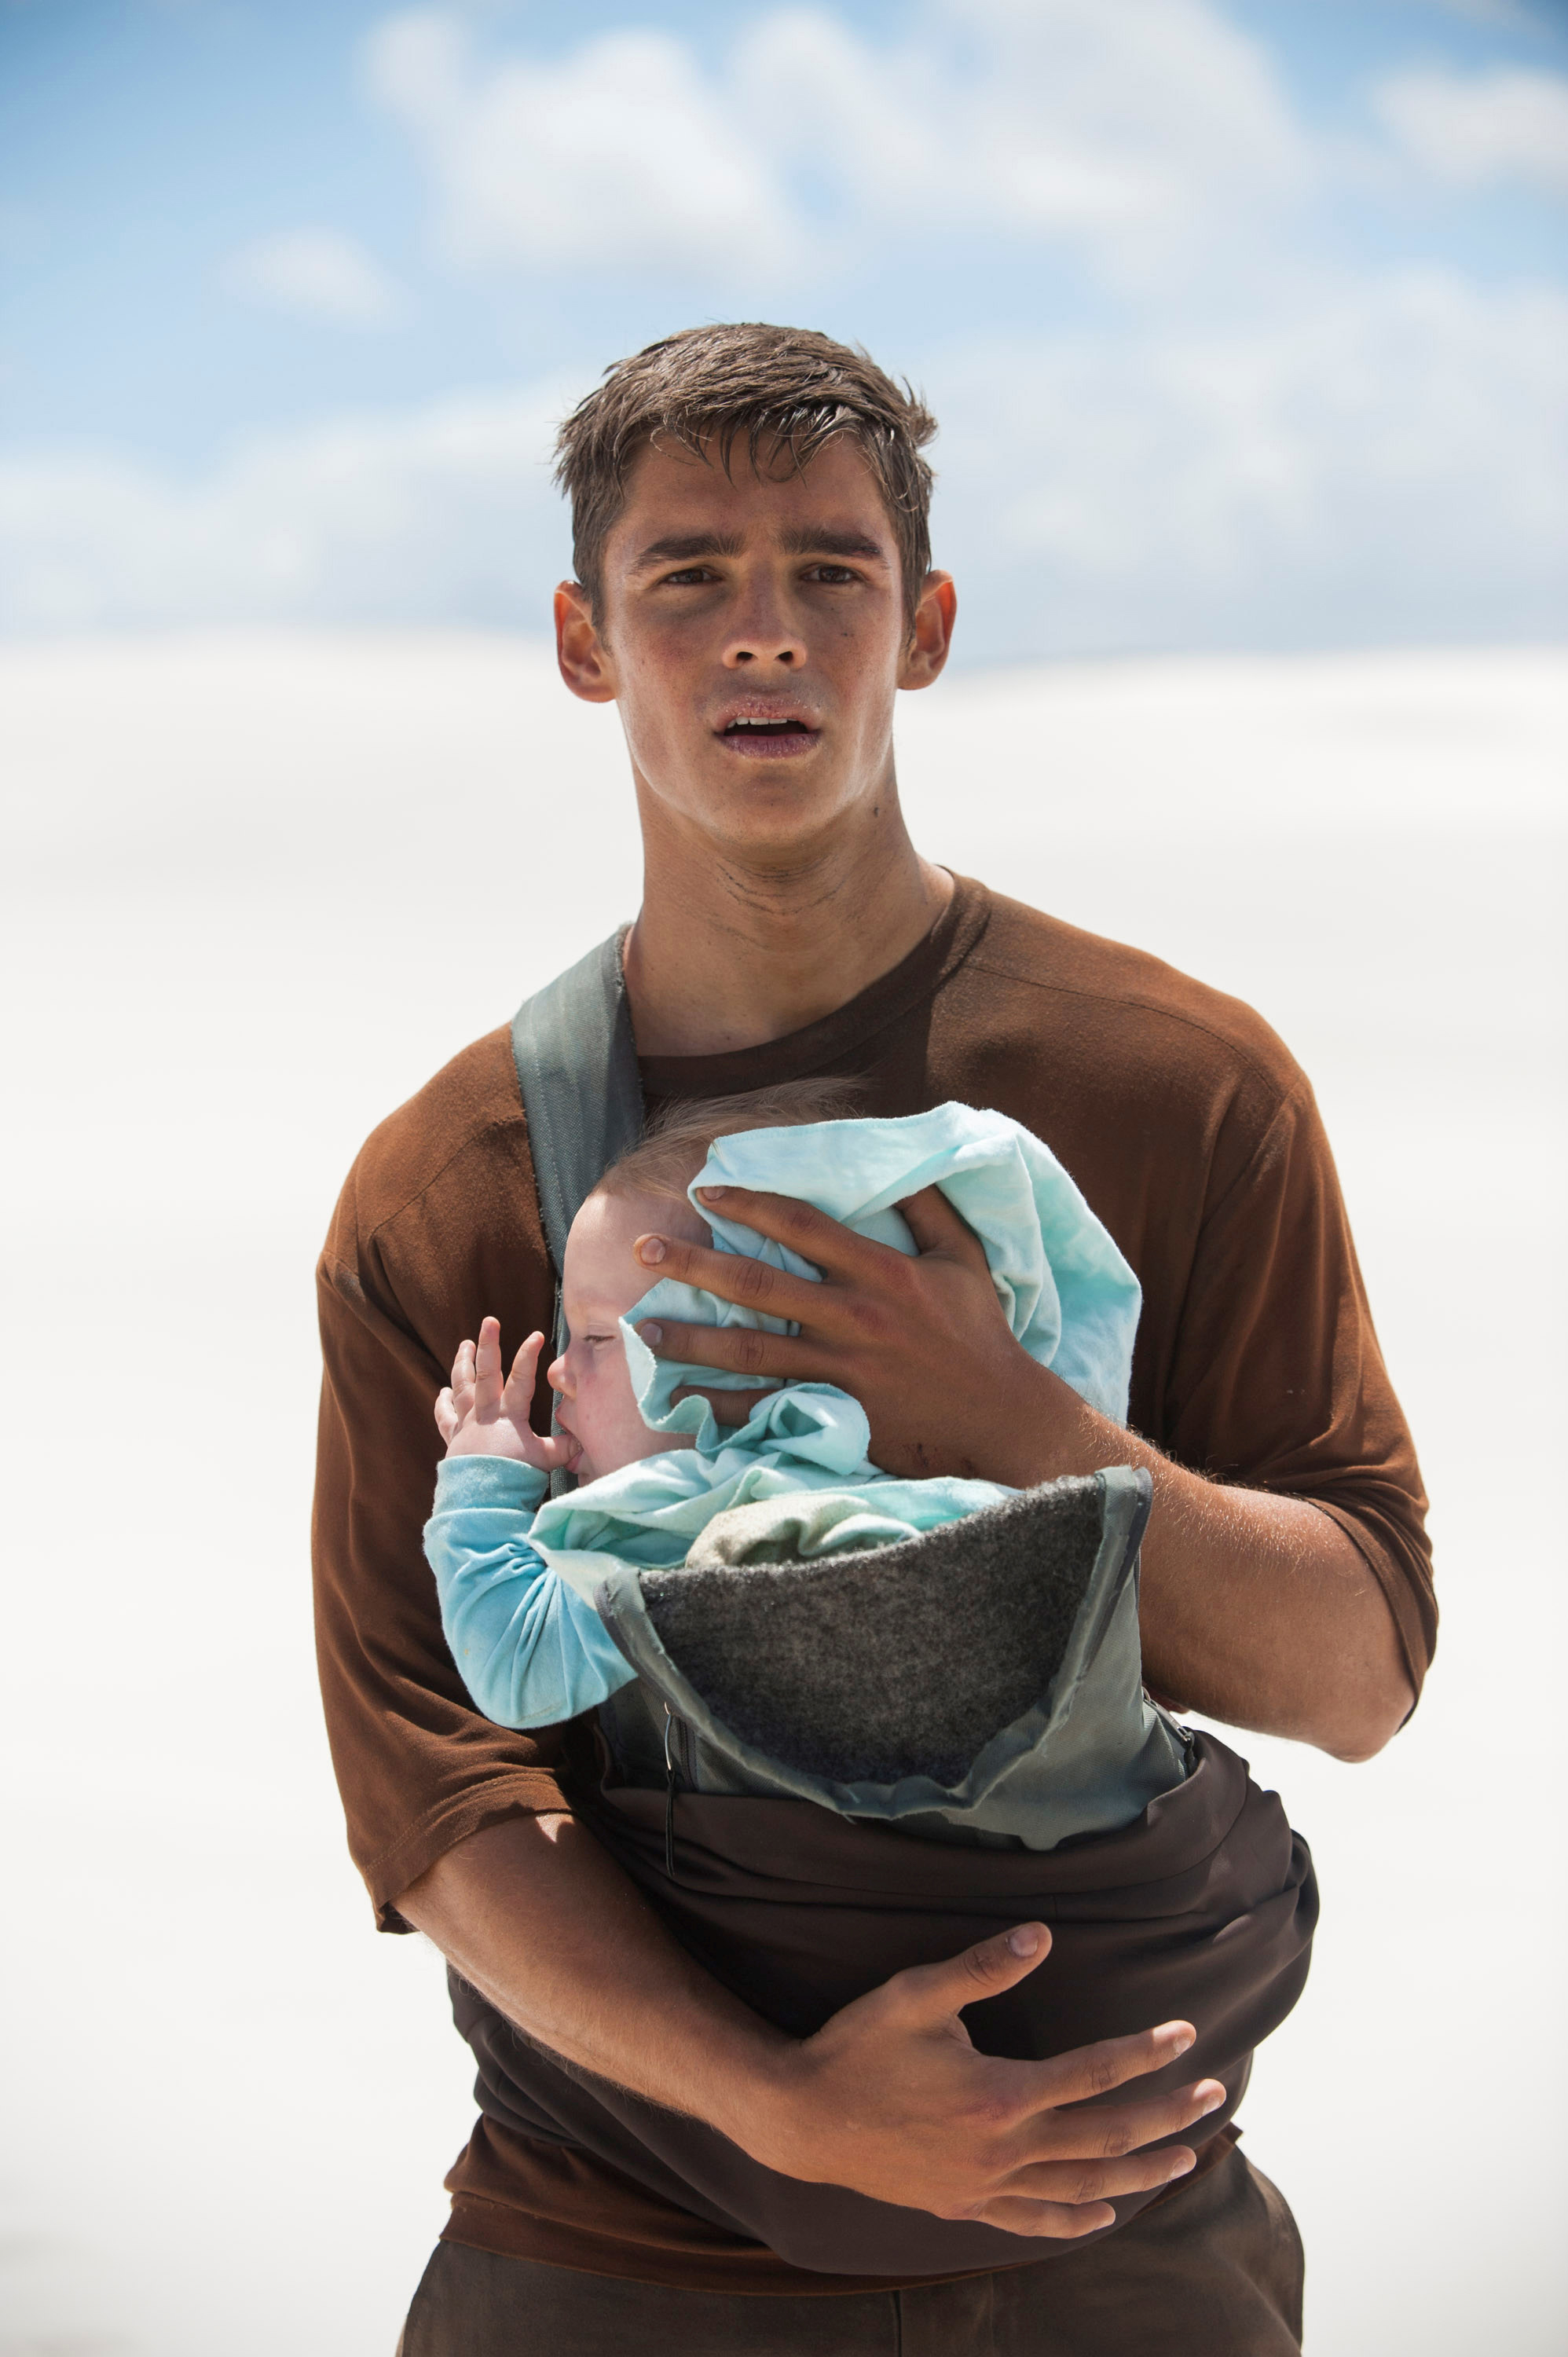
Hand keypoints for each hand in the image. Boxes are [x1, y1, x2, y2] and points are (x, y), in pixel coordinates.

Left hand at [435, 1316, 578, 1470]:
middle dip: (488, 1345)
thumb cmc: (514, 1478)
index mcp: (510, 1416)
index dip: (529, 1355)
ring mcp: (466, 1425)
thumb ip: (564, 1447)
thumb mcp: (545, 1462)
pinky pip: (445, 1416)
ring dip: (462, 1363)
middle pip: (486, 1373)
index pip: (522, 1378)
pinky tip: (442, 1391)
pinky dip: (443, 1403)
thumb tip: (584, 1438)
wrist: (479, 1500)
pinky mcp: (453, 1440)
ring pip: (461, 1386)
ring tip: (464, 1344)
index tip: (536, 1335)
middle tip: (489, 1321)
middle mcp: (485, 1414)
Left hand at [632, 1184, 1066, 1483]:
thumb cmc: (980, 1332)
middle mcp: (854, 1317)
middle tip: (644, 1249)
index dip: (748, 1203)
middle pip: (758, 1285)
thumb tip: (899, 1157)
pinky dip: (720, 1406)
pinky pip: (765, 1409)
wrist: (1000, 1415)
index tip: (704, 1191)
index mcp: (882, 1271)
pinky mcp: (837, 1413)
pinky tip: (680, 1398)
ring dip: (690, 1339)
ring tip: (641, 1328)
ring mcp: (841, 1370)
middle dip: (694, 1265)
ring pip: (749, 1350)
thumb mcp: (964, 1256)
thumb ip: (929, 1205)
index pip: (801, 1224)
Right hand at [746, 1922, 1223, 2234]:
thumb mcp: (914, 1993)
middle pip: (1106, 2137)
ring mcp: (986, 2187)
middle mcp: (1004, 2150)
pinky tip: (1106, 2214)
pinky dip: (1077, 2220)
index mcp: (1000, 2096)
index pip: (1094, 2073)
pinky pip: (1035, 2222)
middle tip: (1213, 2094)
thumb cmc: (857, 2047)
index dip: (1145, 2052)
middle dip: (1166, 2114)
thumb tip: (1043, 1935)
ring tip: (1187, 2156)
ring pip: (1084, 2187)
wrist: (801, 2120)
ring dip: (1141, 2172)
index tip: (1186, 2032)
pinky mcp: (965, 2206)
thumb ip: (983, 1967)